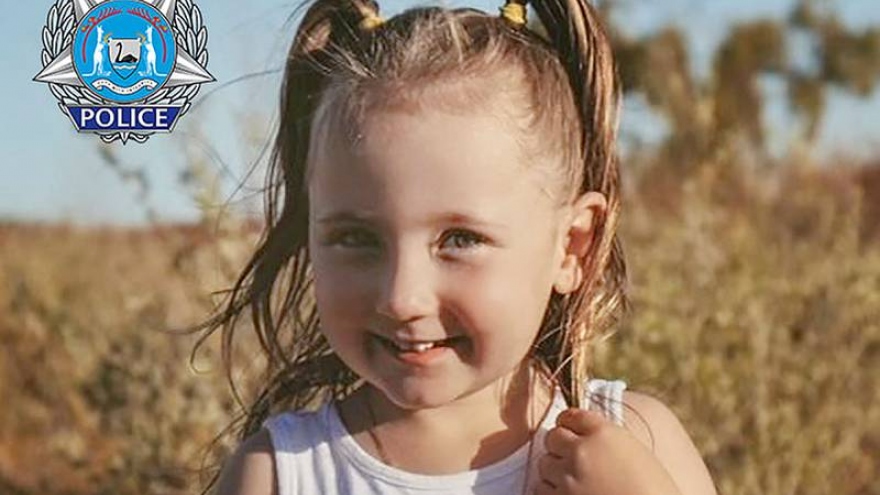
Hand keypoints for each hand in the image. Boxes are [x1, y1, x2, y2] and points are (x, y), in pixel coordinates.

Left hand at [535, 408, 683, 494]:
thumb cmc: (654, 490)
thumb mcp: (635, 453)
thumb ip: (606, 441)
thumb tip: (582, 438)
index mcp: (604, 433)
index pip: (572, 416)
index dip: (569, 424)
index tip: (570, 431)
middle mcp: (582, 450)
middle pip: (553, 437)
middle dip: (560, 447)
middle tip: (570, 458)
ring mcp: (568, 476)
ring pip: (544, 463)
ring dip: (554, 470)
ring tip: (572, 481)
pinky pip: (540, 489)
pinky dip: (550, 492)